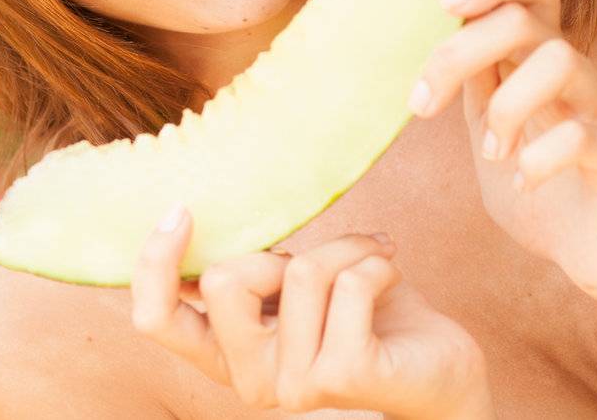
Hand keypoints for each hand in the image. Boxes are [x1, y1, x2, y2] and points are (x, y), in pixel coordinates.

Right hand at [130, 209, 493, 418]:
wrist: (442, 371)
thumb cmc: (367, 317)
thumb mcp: (296, 288)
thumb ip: (253, 270)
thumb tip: (202, 211)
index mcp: (228, 355)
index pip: (155, 319)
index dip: (154, 263)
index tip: (182, 211)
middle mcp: (250, 380)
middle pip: (222, 280)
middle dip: (278, 249)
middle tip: (323, 259)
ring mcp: (294, 385)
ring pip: (300, 271)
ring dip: (348, 247)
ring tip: (373, 259)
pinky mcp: (343, 376)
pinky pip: (351, 283)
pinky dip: (378, 262)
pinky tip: (392, 277)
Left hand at [409, 0, 596, 307]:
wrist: (596, 254)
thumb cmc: (536, 184)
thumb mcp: (486, 123)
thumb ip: (469, 78)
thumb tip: (422, 35)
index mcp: (541, 58)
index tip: (441, 6)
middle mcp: (578, 73)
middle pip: (525, 19)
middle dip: (460, 52)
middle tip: (424, 104)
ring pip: (561, 60)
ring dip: (507, 106)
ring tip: (492, 150)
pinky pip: (582, 138)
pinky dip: (538, 160)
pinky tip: (523, 182)